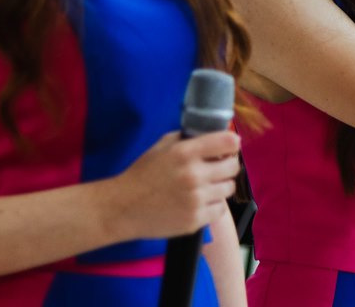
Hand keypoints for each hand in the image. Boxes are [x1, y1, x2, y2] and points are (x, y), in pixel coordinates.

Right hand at [105, 130, 240, 240]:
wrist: (122, 208)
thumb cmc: (143, 174)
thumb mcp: (163, 146)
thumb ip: (190, 138)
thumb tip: (218, 133)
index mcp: (185, 153)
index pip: (229, 141)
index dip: (231, 143)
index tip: (228, 147)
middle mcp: (194, 175)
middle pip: (233, 166)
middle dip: (227, 165)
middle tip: (216, 168)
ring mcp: (196, 200)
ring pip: (229, 188)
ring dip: (220, 186)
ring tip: (205, 187)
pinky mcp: (195, 220)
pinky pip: (220, 209)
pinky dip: (213, 206)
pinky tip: (199, 202)